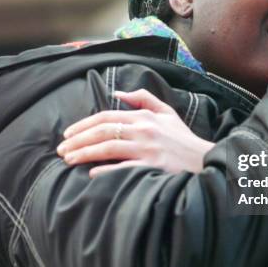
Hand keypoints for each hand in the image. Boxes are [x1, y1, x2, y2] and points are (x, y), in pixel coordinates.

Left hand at [57, 89, 214, 177]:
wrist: (206, 161)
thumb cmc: (183, 140)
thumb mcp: (167, 113)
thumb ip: (144, 99)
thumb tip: (119, 94)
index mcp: (144, 117)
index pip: (107, 116)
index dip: (83, 125)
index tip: (67, 135)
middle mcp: (144, 131)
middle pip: (103, 131)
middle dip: (78, 140)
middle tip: (61, 150)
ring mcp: (148, 150)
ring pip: (109, 147)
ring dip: (85, 153)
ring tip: (68, 160)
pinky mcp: (153, 167)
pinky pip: (125, 168)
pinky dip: (107, 170)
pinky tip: (91, 173)